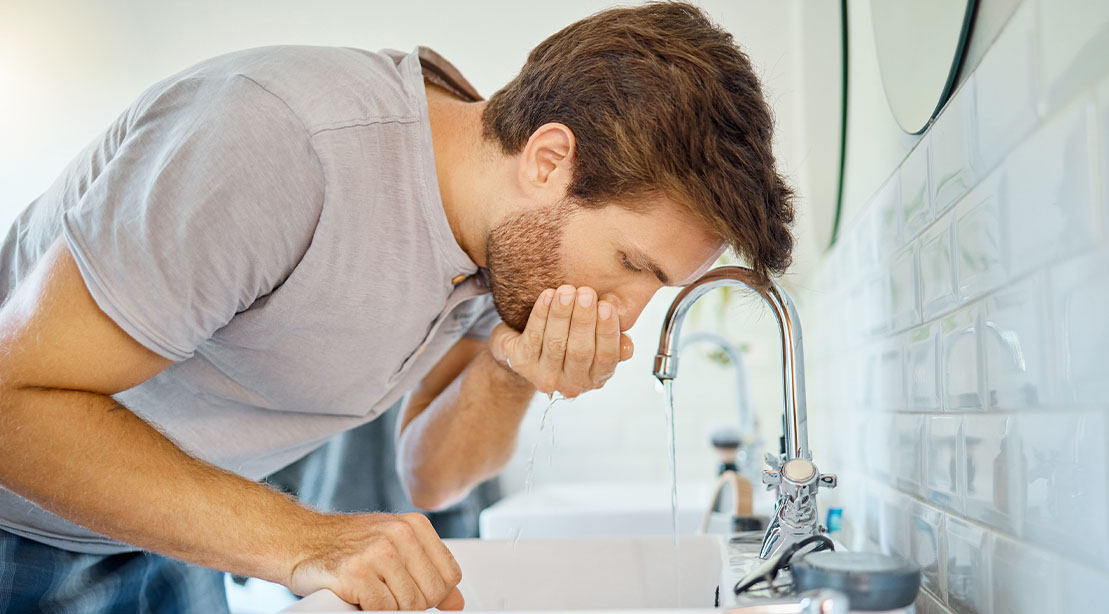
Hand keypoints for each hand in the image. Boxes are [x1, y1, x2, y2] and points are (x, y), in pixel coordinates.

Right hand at [287, 512, 463, 610]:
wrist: (301, 540)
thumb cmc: (348, 545)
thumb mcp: (396, 547)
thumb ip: (427, 571)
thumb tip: (456, 602)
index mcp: (415, 525)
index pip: (450, 575)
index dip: (434, 593)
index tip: (412, 590)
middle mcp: (400, 534)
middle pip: (432, 593)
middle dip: (412, 603)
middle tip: (387, 593)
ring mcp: (378, 552)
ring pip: (410, 605)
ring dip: (390, 607)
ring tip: (372, 591)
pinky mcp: (357, 573)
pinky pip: (383, 610)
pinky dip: (371, 610)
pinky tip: (359, 595)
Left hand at [489, 285, 633, 397]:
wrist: (525, 343)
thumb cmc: (569, 337)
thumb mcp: (595, 339)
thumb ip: (613, 340)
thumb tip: (627, 346)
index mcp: (595, 378)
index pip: (606, 358)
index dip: (607, 332)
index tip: (606, 306)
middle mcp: (571, 384)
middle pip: (580, 352)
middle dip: (583, 320)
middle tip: (586, 293)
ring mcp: (544, 376)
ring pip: (555, 343)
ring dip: (561, 315)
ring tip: (566, 291)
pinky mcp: (520, 363)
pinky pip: (532, 337)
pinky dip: (540, 315)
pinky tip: (547, 296)